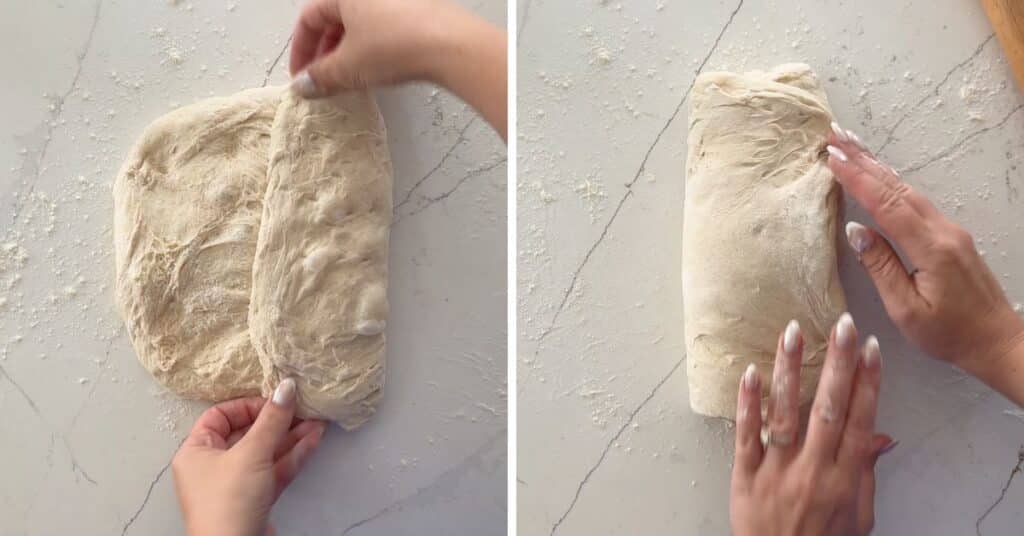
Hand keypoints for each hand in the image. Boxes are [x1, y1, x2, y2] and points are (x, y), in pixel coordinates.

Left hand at [172, 379, 325, 535]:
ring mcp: (236, 484)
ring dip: (291, 436)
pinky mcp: (256, 498)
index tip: (273, 401)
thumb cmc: (227, 504)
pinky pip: (275, 470)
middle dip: (277, 421)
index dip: (248, 406)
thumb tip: (285, 387)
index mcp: (197, 451)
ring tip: (316, 421)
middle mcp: (213, 466)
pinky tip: (313, 440)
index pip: (220, 416)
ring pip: (266, 452)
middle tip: (300, 407)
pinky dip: (294, 455)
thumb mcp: (250, 453)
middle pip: (248, 433)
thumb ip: (272, 420)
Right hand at [288, 0, 506, 138]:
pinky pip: (384, 28)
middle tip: (323, 80)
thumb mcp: (349, 67)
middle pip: (335, 19)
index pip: (309, 17)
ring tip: (350, 79)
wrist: (451, 45)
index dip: (301, 50)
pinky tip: (378, 70)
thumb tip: (304, 86)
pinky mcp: (418, 12)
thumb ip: (320, 77)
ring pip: (361, 25)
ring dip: (349, 52)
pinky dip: (373, 48)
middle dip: (325, 52)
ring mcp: (396, 1)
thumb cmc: (395, 45)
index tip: (301, 77)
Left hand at [731, 315, 894, 535]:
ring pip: (784, 413)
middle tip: (843, 325)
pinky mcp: (744, 476)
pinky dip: (747, 402)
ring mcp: (775, 472)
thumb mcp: (858, 517)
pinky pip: (745, 434)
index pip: (858, 421)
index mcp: (843, 480)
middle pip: (827, 409)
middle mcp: (811, 471)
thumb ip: (865, 474)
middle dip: (837, 364)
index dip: (867, 382)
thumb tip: (881, 435)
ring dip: (790, 369)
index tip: (870, 348)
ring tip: (793, 331)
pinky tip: (750, 370)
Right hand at [825, 124, 1023, 398]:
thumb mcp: (907, 310)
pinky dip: (891, 182)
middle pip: (897, 186)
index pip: (886, 204)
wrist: (997, 341)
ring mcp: (949, 230)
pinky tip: (880, 174)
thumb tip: (856, 231)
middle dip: (863, 160)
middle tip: (834, 137)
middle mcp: (942, 230)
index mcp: (931, 247)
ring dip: (876, 167)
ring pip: (907, 189)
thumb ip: (880, 267)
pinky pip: (915, 199)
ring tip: (850, 146)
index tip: (831, 157)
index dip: (857, 178)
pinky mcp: (950, 235)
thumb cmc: (950, 334)